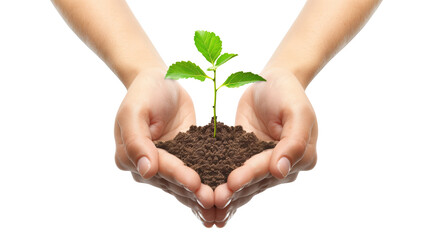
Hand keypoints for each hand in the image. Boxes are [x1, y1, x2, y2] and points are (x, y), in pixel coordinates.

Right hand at [114, 69, 213, 224]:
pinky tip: (224, 195)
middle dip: (193, 192)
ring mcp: (166, 164)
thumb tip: (146, 171)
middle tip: (214, 202)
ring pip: (185, 184)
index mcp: (130, 157)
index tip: (195, 184)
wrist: (160, 81)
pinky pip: (196, 172)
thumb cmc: (144, 92)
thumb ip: (136, 141)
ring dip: (201, 195)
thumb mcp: (135, 110)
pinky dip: (208, 183)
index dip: (177, 176)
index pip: (158, 168)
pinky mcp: (184, 158)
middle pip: (173, 181)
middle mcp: (147, 166)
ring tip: (221, 206)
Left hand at [214, 70, 317, 224]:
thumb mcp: (297, 111)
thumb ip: (294, 141)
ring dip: (227, 194)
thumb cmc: (287, 92)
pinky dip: (221, 183)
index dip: (251, 175)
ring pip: (245, 183)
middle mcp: (283, 166)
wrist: (271, 82)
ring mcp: (263, 164)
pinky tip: (205, 196)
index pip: (271, 167)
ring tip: (207, 204)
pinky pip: (233, 171)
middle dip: (235, 191)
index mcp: (301, 157)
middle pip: (256, 180)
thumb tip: (281, 172)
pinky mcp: (245, 159)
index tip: (232, 183)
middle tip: (215, 200)